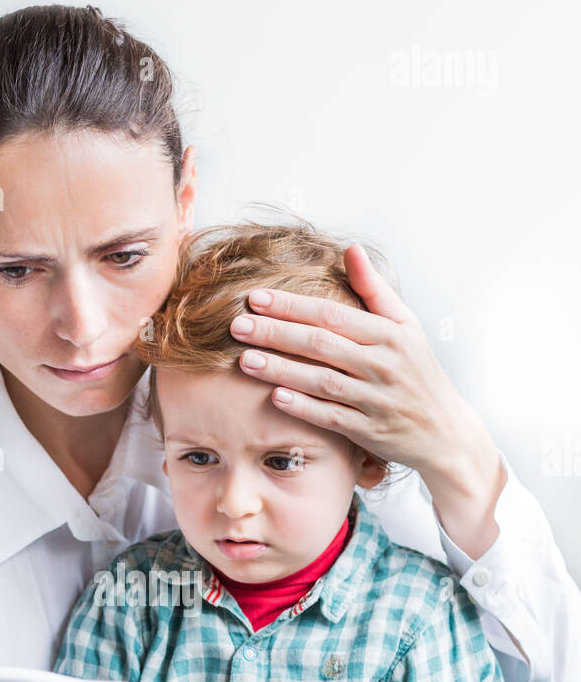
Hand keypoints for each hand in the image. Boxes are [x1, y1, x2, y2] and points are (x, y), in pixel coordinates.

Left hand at [228, 244, 492, 480]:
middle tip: (237, 325)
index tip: (256, 298)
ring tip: (244, 360)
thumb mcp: (406, 326)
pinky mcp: (369, 431)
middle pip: (321, 344)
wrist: (444, 431)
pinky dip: (304, 408)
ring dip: (281, 370)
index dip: (292, 305)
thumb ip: (374, 290)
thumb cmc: (417, 371)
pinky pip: (331, 418)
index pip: (332, 315)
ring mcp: (376, 399)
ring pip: (321, 381)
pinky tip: (275, 398)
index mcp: (390, 334)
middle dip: (276, 333)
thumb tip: (350, 250)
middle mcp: (384, 365)